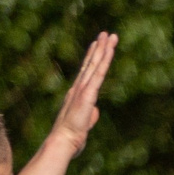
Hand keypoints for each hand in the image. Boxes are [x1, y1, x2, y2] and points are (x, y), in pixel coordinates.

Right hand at [49, 32, 118, 155]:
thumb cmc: (72, 136)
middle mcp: (80, 87)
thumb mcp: (84, 123)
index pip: (88, 72)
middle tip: (105, 34)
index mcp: (78, 94)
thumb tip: (95, 111)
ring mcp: (83, 89)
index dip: (92, 58)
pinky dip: (104, 61)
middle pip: (91, 63)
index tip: (97, 46)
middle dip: (99, 48)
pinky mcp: (88, 93)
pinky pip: (99, 73)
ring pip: (95, 64)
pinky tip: (109, 50)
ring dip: (103, 49)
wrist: (63, 140)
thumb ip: (90, 115)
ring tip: (109, 35)